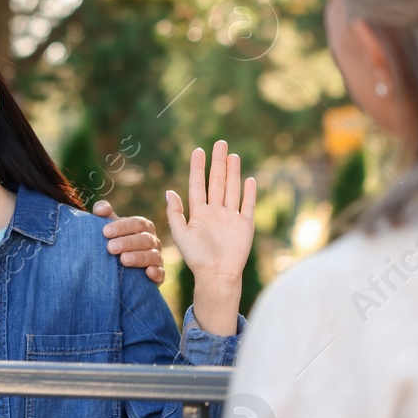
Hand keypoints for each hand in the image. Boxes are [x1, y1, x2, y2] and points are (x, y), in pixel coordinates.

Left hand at [93, 201, 164, 284]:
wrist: (117, 268)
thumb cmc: (113, 241)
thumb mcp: (107, 226)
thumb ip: (102, 213)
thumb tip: (103, 209)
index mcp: (143, 227)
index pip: (137, 223)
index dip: (122, 226)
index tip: (105, 232)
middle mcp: (152, 241)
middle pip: (145, 239)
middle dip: (127, 243)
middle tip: (111, 247)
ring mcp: (157, 258)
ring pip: (152, 256)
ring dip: (138, 257)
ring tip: (123, 260)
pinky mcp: (158, 275)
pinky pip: (161, 274)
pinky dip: (156, 273)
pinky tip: (148, 272)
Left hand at [166, 141, 255, 333]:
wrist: (217, 275)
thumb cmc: (196, 258)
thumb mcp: (181, 234)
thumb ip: (175, 213)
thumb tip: (169, 191)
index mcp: (199, 213)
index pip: (197, 185)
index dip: (197, 168)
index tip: (197, 151)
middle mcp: (215, 211)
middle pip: (217, 182)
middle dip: (218, 162)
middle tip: (220, 143)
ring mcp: (230, 217)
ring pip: (232, 189)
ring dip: (233, 172)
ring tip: (233, 155)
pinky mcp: (244, 225)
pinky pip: (247, 205)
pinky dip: (249, 192)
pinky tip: (249, 179)